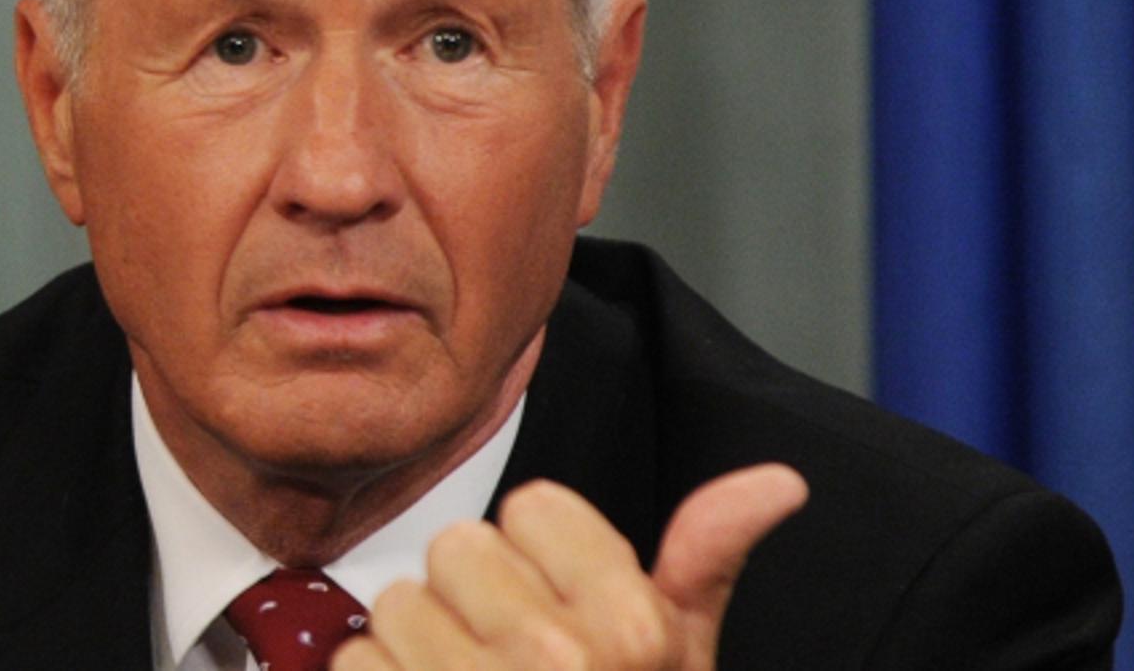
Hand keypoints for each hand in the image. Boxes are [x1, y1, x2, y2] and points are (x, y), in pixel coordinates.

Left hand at [331, 464, 807, 669]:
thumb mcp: (683, 662)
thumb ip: (711, 558)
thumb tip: (780, 481)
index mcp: (631, 627)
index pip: (532, 506)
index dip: (537, 558)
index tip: (554, 610)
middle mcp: (553, 659)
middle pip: (458, 546)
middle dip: (472, 601)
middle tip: (504, 666)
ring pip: (397, 603)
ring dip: (415, 652)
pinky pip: (353, 662)